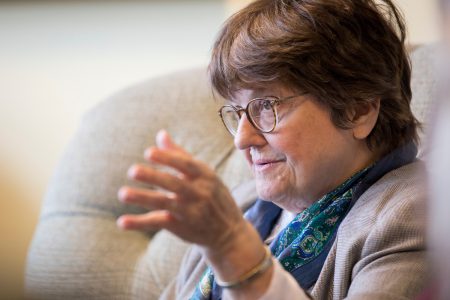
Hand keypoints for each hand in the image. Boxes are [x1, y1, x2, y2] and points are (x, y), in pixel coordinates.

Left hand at [117, 130, 246, 250]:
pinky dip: (140, 223)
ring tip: (122, 194)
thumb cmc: (213, 196)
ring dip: (143, 198)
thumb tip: (160, 134)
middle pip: (175, 184)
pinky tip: (122, 222)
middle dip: (154, 177)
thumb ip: (180, 155)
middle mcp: (200, 193)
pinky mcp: (181, 227)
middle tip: (132, 170)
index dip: (168, 158)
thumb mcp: (205, 175)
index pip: (186, 165)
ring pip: (165, 203)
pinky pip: (159, 223)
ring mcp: (191, 212)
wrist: (230, 233)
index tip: (148, 152)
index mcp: (206, 176)